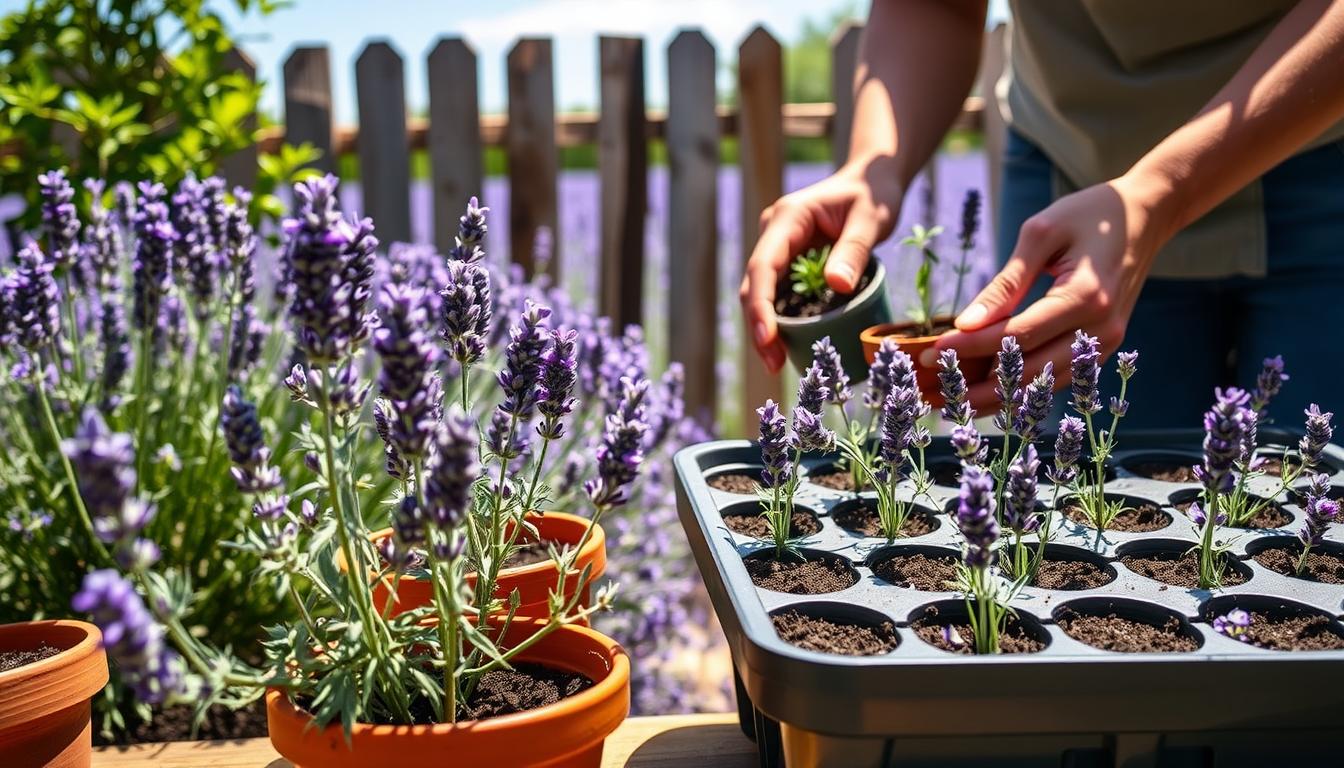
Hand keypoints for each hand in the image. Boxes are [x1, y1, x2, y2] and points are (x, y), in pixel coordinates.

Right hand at [740, 155, 903, 371]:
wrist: (872, 180)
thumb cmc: (873, 195)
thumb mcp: (871, 219)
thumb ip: (853, 250)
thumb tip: (836, 286)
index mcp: (787, 219)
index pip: (763, 266)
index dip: (761, 305)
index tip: (768, 338)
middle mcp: (775, 234)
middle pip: (754, 286)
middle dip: (759, 326)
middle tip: (775, 364)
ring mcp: (779, 248)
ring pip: (761, 293)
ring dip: (766, 328)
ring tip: (779, 363)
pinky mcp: (789, 262)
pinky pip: (778, 294)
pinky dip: (780, 320)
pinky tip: (791, 345)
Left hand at [931, 174, 1174, 411]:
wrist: (1144, 217)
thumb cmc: (1088, 216)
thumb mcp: (1041, 233)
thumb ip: (1006, 282)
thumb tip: (968, 323)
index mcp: (1085, 297)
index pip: (1017, 335)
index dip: (971, 347)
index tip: (932, 352)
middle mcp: (1100, 330)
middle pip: (1030, 373)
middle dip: (977, 386)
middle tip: (932, 391)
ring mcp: (1106, 344)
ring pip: (1043, 385)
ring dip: (996, 397)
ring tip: (950, 400)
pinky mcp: (1102, 349)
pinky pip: (1056, 378)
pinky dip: (1020, 388)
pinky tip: (985, 391)